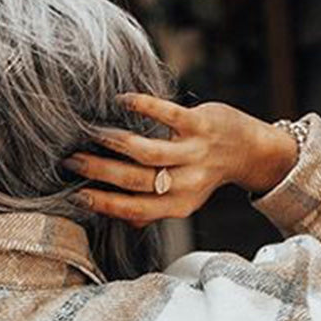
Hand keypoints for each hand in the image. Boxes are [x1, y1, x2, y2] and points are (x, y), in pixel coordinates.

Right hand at [61, 92, 297, 227]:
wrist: (248, 149)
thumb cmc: (205, 172)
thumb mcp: (183, 199)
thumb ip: (153, 210)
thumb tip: (120, 219)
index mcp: (178, 206)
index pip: (133, 209)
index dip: (102, 204)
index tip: (75, 195)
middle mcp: (186, 182)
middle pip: (135, 181)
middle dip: (99, 172)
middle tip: (72, 161)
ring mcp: (194, 152)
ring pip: (147, 152)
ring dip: (114, 142)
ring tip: (91, 133)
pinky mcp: (200, 124)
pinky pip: (167, 114)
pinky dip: (141, 106)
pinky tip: (122, 101)